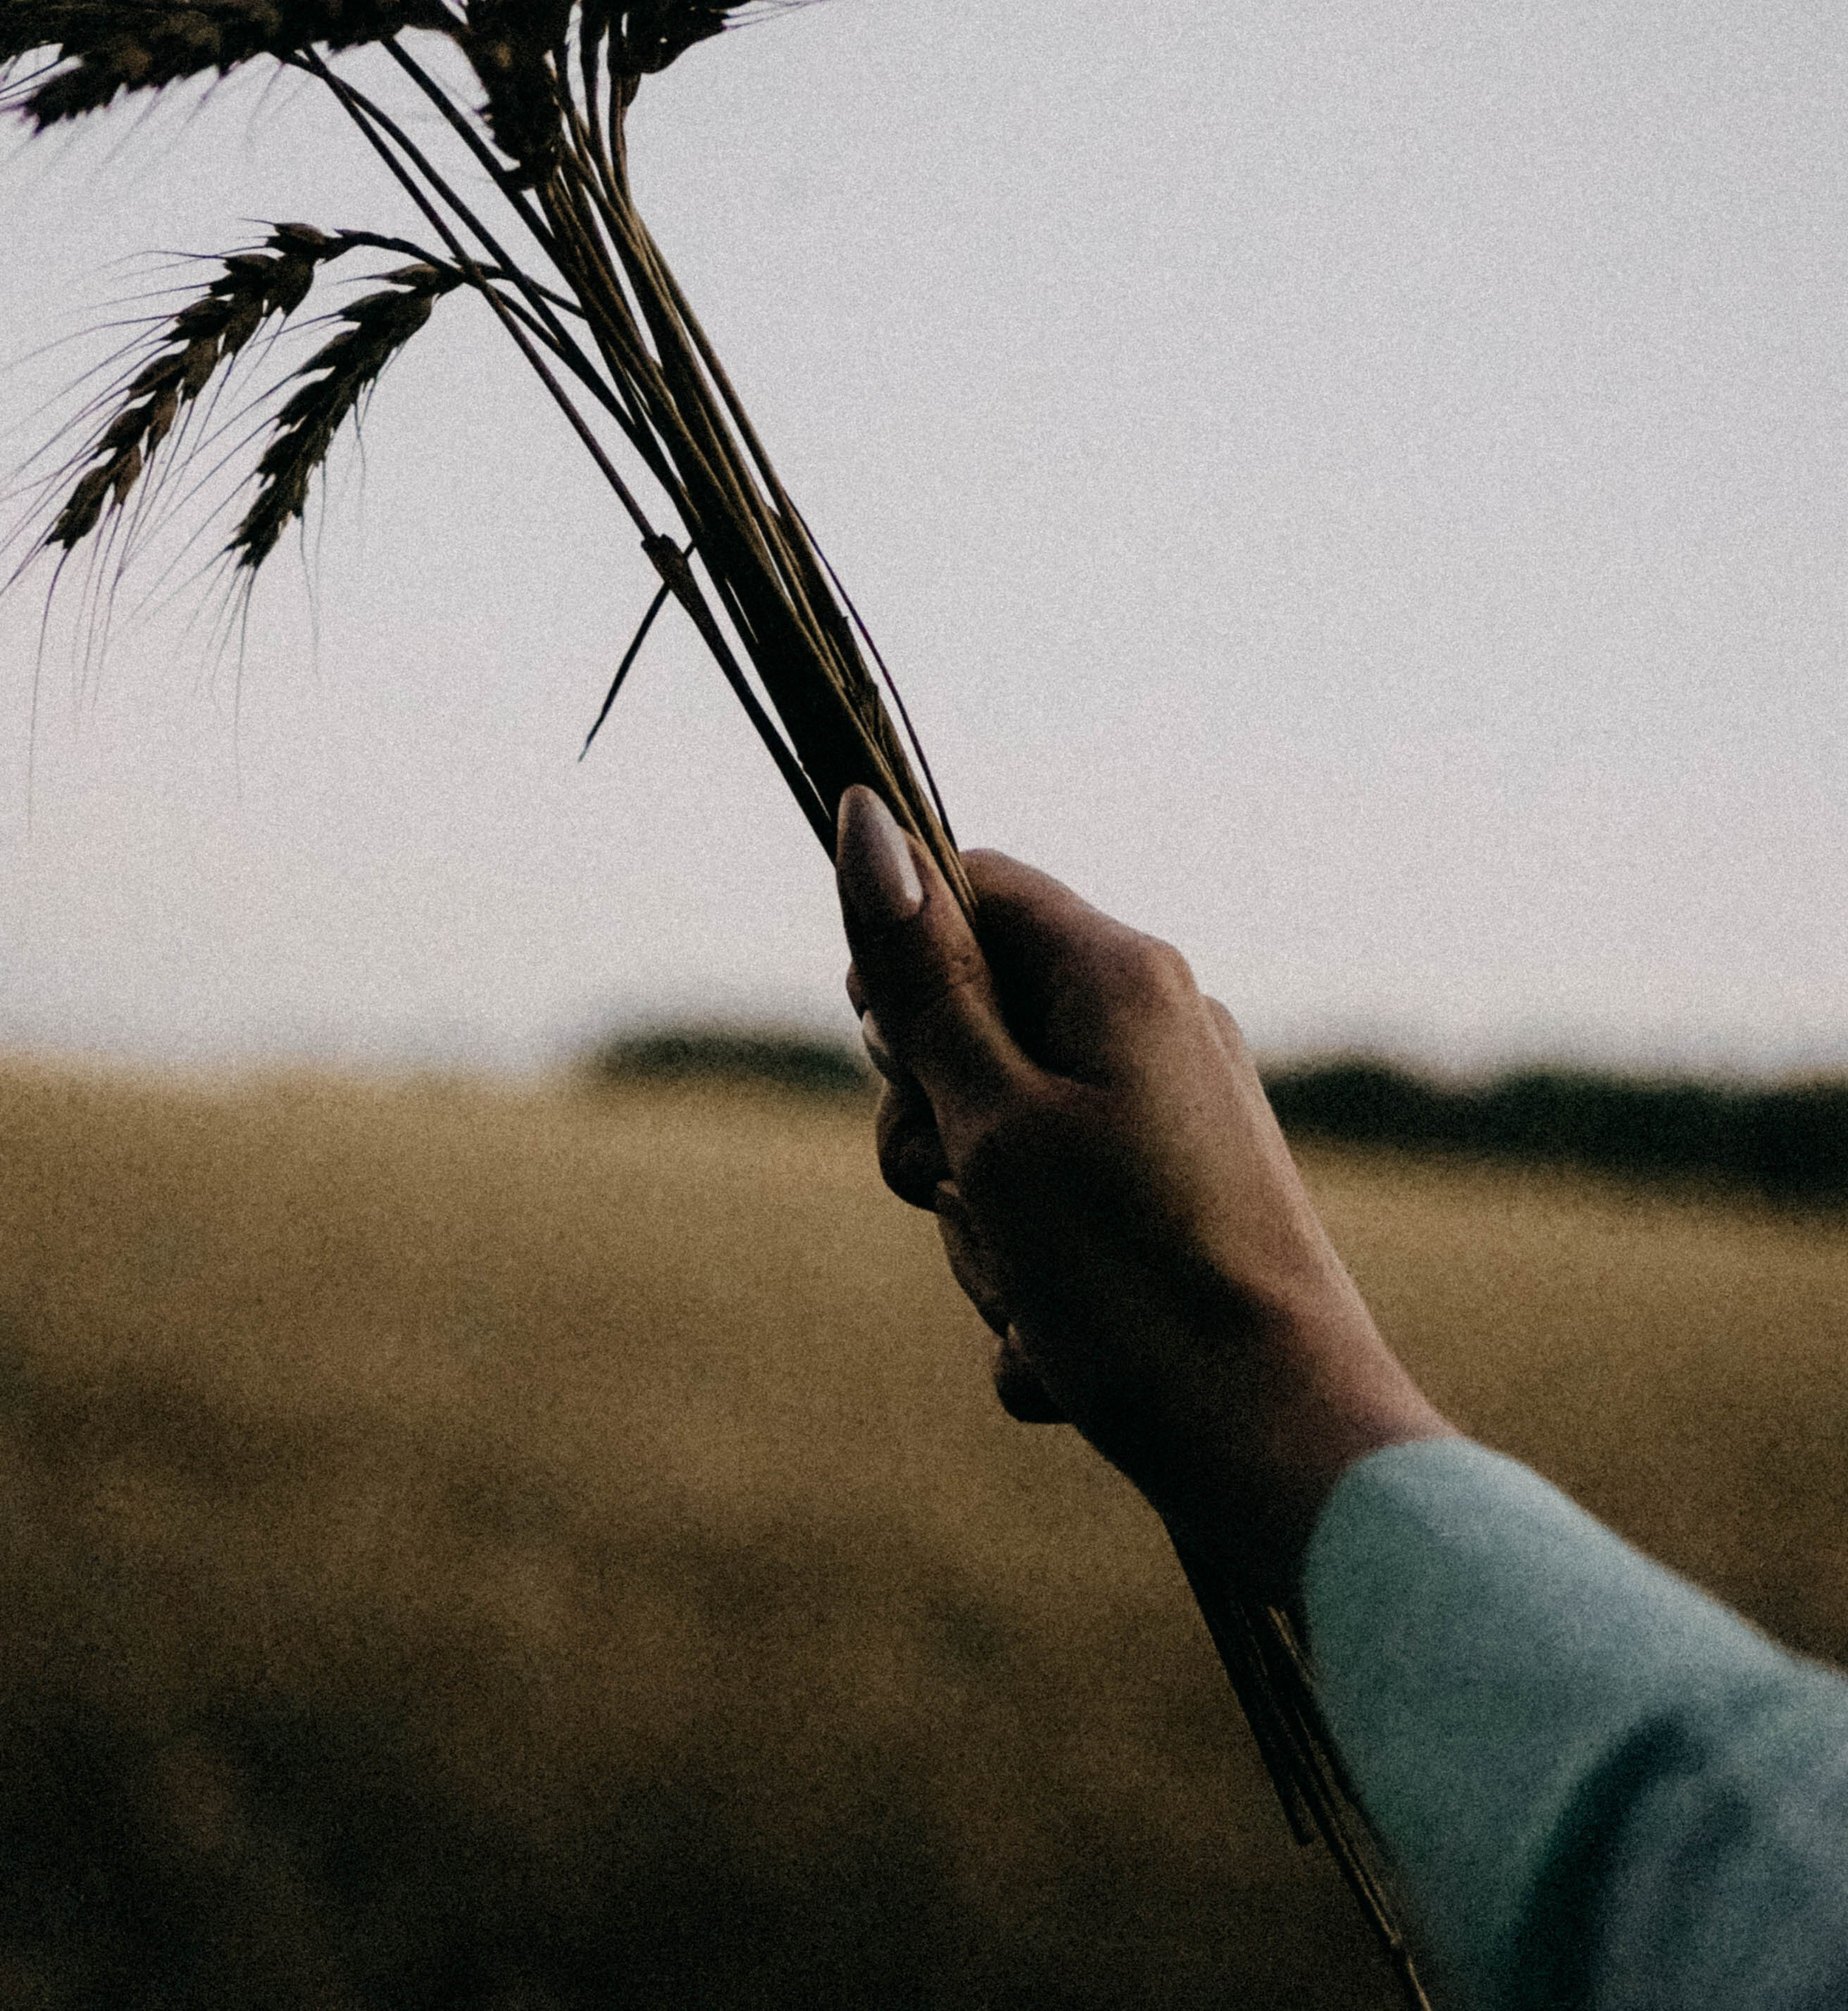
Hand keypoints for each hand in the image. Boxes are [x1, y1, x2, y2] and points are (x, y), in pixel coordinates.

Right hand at [836, 788, 1448, 1586]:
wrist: (1287, 1454)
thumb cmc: (1134, 1282)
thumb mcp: (995, 1121)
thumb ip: (923, 979)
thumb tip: (865, 815)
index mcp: (1120, 978)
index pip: (972, 889)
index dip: (899, 962)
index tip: (889, 1054)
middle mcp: (1158, 1031)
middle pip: (975, 1028)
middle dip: (935, 1130)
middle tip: (967, 1192)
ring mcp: (1174, 1126)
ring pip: (1003, 1147)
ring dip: (983, 1233)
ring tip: (1038, 1296)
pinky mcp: (1180, 1215)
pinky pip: (1057, 1229)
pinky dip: (1041, 1295)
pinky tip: (1071, 1357)